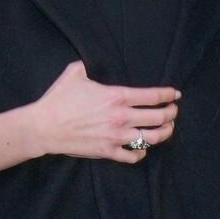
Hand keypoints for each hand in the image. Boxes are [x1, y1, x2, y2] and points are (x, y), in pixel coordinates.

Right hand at [31, 59, 180, 163]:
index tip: (175, 95)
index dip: (168, 95)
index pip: (153, 96)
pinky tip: (142, 149)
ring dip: (163, 133)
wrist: (44, 127)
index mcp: (117, 96)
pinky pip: (133, 156)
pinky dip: (141, 153)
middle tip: (173, 112)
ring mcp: (116, 137)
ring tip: (166, 129)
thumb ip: (87, 66)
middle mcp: (121, 117)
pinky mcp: (107, 152)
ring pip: (151, 138)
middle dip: (171, 114)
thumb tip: (88, 62)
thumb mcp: (74, 73)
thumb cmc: (59, 100)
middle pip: (159, 118)